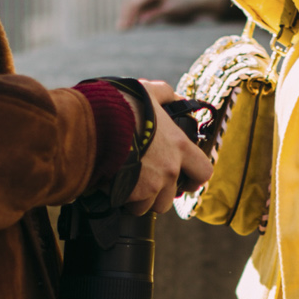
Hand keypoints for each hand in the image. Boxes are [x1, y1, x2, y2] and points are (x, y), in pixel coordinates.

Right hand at [127, 81, 211, 216]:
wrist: (95, 125)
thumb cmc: (122, 107)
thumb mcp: (147, 92)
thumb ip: (164, 94)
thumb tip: (175, 97)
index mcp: (179, 146)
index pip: (203, 172)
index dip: (195, 179)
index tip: (187, 180)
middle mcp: (170, 169)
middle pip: (172, 196)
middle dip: (160, 193)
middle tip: (146, 182)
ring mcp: (152, 185)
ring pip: (151, 205)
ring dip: (141, 199)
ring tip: (127, 183)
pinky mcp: (132, 195)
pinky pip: (131, 206)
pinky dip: (124, 200)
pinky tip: (114, 185)